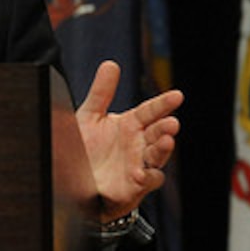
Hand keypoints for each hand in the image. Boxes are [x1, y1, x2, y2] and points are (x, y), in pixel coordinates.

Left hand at [76, 60, 182, 221]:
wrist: (73, 180)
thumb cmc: (85, 148)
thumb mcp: (89, 117)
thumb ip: (101, 92)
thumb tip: (111, 64)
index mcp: (130, 124)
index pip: (150, 111)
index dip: (164, 104)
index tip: (177, 96)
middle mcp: (138, 144)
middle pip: (159, 133)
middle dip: (166, 128)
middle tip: (171, 123)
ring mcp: (139, 164)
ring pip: (158, 156)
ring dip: (163, 150)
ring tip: (166, 142)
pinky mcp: (134, 186)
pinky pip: (148, 181)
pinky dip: (148, 177)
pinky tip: (142, 173)